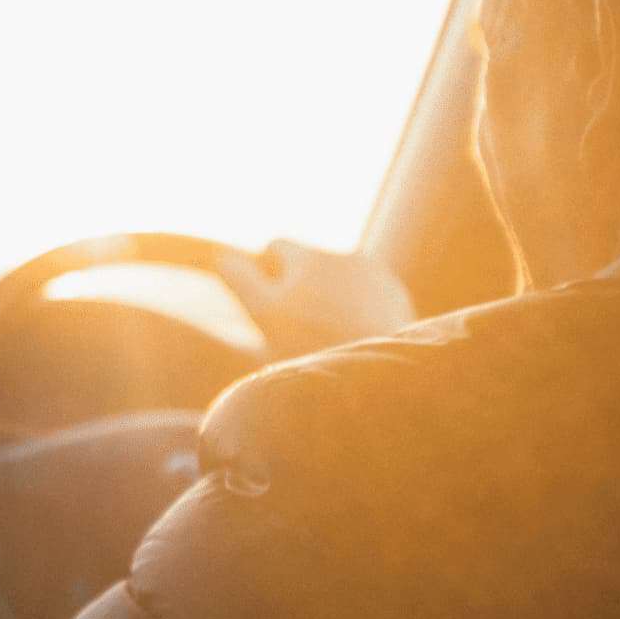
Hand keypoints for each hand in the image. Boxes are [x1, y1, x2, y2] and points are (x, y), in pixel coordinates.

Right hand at [215, 239, 415, 358]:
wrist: (381, 372)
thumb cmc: (315, 344)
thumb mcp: (265, 312)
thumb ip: (241, 278)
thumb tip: (221, 255)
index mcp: (309, 257)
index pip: (277, 246)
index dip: (266, 273)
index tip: (268, 301)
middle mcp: (345, 257)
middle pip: (309, 263)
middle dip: (301, 285)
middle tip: (297, 327)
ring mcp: (376, 275)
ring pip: (340, 280)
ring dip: (331, 298)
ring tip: (328, 338)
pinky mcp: (397, 297)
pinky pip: (369, 296)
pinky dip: (359, 311)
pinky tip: (355, 340)